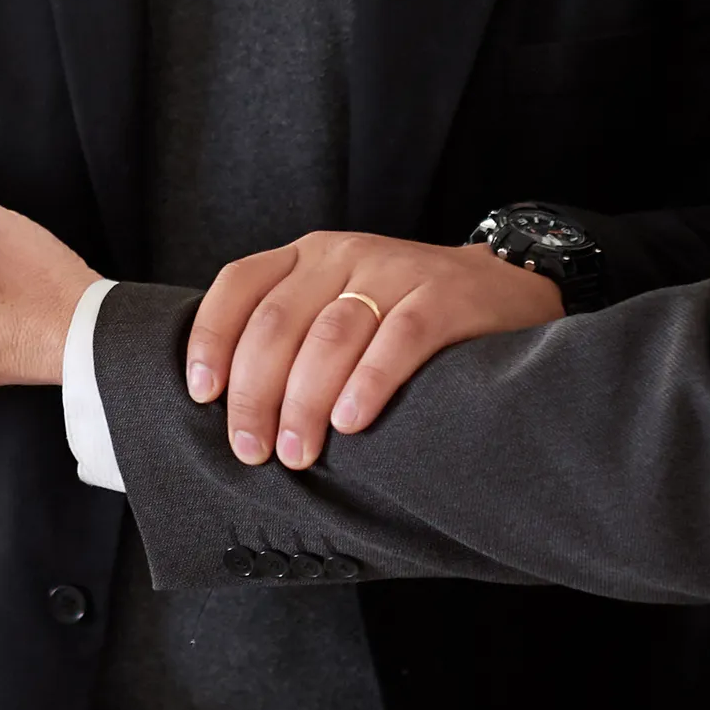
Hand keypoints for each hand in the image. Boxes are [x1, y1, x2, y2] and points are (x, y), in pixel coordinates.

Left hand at [190, 233, 564, 468]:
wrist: (507, 288)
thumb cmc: (405, 317)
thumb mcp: (341, 307)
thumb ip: (295, 337)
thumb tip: (231, 413)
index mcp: (307, 256)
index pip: (240, 284)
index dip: (212, 337)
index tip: (202, 394)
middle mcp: (344, 255)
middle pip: (279, 322)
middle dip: (256, 392)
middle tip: (251, 451)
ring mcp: (395, 271)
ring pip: (331, 335)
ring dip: (304, 401)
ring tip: (296, 454)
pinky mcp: (444, 297)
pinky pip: (398, 339)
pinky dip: (368, 382)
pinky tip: (351, 421)